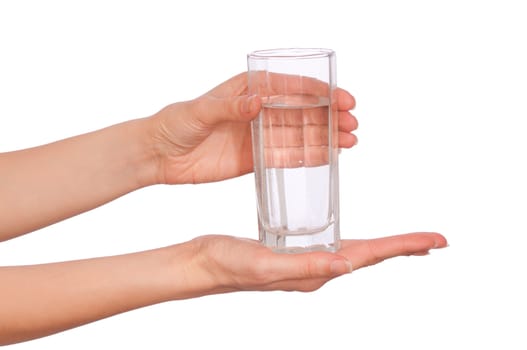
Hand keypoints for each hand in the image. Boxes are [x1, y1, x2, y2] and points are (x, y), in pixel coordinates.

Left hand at [148, 73, 357, 183]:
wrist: (160, 155)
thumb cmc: (175, 123)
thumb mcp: (200, 111)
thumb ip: (229, 107)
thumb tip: (258, 101)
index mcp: (247, 90)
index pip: (290, 86)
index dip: (319, 91)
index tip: (341, 99)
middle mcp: (258, 110)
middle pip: (302, 111)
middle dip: (329, 116)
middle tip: (351, 124)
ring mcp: (258, 135)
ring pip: (299, 134)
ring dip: (325, 137)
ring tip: (349, 142)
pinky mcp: (254, 159)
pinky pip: (285, 157)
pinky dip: (307, 157)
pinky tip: (328, 156)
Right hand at [187, 232, 447, 293]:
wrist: (204, 264)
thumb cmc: (229, 264)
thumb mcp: (266, 263)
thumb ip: (305, 265)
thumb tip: (347, 266)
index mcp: (315, 272)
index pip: (370, 257)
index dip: (404, 247)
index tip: (436, 240)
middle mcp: (316, 269)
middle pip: (370, 257)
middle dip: (403, 248)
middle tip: (432, 241)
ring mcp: (306, 262)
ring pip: (355, 252)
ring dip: (383, 248)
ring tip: (405, 243)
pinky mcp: (295, 252)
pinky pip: (334, 245)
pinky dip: (355, 241)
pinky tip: (354, 239)